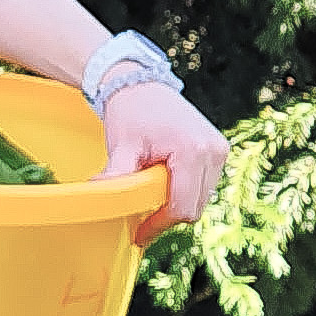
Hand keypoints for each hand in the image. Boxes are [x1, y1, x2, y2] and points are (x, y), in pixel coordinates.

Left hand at [100, 82, 227, 247]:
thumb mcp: (122, 146)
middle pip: (194, 207)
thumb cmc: (131, 111)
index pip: (181, 207)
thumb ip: (116, 175)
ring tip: (150, 189)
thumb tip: (96, 195)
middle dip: (166, 216)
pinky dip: (184, 190)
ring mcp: (219, 149)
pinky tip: (163, 180)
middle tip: (140, 216)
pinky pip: (203, 185)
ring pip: (200, 199)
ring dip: (176, 203)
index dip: (158, 225)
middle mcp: (214, 150)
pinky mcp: (218, 149)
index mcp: (193, 150)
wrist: (140, 82)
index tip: (139, 233)